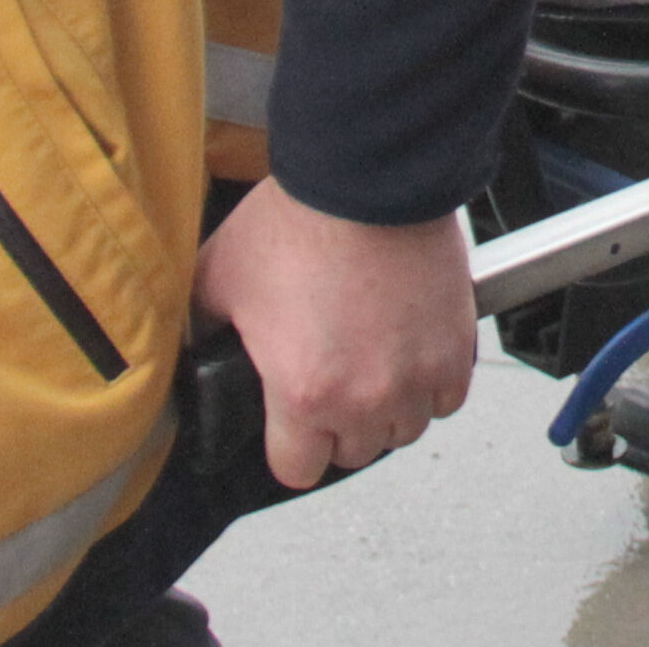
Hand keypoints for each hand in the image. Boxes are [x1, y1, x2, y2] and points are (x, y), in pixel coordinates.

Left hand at [190, 184, 476, 489]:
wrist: (368, 178)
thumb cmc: (301, 222)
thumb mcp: (220, 277)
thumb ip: (204, 328)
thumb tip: (194, 348)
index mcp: (303, 394)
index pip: (296, 470)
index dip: (290, 448)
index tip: (291, 428)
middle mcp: (365, 398)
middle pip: (354, 452)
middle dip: (339, 425)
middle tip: (330, 382)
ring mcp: (417, 376)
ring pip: (405, 429)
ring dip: (388, 409)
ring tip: (372, 366)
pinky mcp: (455, 349)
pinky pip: (447, 397)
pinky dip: (431, 383)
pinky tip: (409, 352)